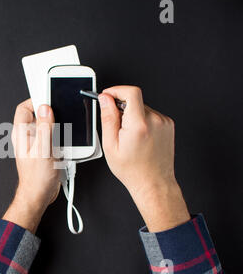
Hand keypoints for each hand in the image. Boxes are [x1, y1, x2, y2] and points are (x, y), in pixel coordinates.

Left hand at [2, 99, 59, 232]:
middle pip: (38, 114)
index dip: (36, 99)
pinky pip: (53, 137)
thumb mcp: (43, 150)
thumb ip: (44, 127)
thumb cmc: (36, 178)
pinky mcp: (44, 149)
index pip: (24, 107)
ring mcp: (36, 143)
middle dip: (50, 113)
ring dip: (57, 127)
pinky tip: (63, 146)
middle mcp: (27, 136)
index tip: (49, 97)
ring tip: (60, 136)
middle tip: (59, 114)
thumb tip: (46, 109)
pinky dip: (60, 138)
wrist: (39, 194)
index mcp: (22, 133)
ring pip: (47, 125)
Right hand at [99, 86, 189, 231]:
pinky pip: (150, 115)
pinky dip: (142, 121)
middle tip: (117, 127)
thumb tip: (105, 99)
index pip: (131, 92)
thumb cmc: (132, 169)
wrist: (153, 182)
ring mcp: (164, 122)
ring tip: (130, 137)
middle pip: (134, 101)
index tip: (107, 95)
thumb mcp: (111, 145)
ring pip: (142, 108)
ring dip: (132, 116)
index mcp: (139, 125)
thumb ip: (108, 118)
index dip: (116, 90)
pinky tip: (140, 138)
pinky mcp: (168, 125)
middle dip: (122, 109)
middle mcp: (155, 121)